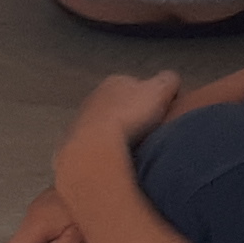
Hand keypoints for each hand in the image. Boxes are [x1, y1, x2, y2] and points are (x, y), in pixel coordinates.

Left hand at [66, 69, 185, 162]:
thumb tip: (172, 82)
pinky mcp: (71, 145)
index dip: (149, 97)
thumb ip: (169, 81)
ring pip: (103, 126)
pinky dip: (103, 151)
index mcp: (116, 81)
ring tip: (131, 150)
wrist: (95, 147)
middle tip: (147, 132)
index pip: (136, 84)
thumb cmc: (131, 114)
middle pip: (118, 105)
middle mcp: (95, 96)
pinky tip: (113, 161)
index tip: (160, 112)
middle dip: (130, 115)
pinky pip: (93, 146)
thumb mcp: (160, 91)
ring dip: (114, 135)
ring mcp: (80, 121)